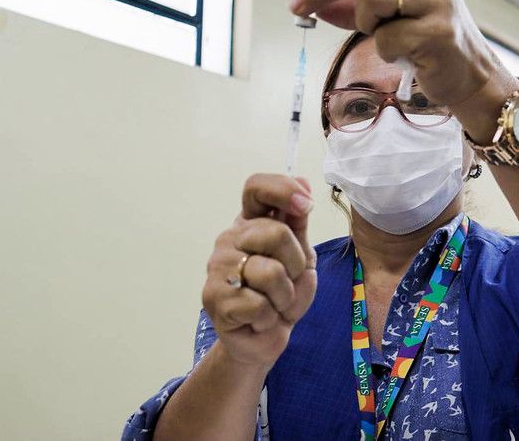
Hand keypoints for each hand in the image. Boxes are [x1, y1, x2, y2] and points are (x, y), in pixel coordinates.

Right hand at [201, 174, 316, 368]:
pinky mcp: (214, 298)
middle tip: (290, 280)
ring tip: (276, 303)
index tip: (304, 205)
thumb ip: (299, 222)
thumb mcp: (301, 254)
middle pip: (275, 232)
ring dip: (286, 296)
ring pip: (270, 273)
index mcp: (251, 223)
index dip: (282, 189)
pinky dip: (271, 317)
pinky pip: (260, 305)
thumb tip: (304, 181)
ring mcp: (218, 267)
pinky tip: (260, 319)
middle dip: (296, 262)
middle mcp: (231, 239)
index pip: (256, 187)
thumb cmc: (283, 292)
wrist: (265, 337)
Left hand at [291, 0, 500, 110]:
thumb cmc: (431, 46)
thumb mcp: (392, 18)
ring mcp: (436, 2)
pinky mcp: (436, 33)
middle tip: (299, 6)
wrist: (471, 78)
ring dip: (365, 22)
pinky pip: (384, 38)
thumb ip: (355, 6)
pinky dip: (385, 51)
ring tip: (385, 36)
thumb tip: (313, 0)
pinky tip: (406, 56)